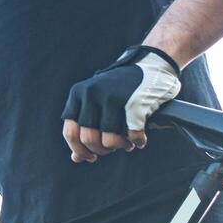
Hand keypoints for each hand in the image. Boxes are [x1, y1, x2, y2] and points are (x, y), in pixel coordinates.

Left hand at [60, 45, 180, 162]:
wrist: (152, 64)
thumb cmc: (121, 88)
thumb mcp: (96, 102)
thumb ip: (85, 127)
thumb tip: (75, 158)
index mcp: (79, 93)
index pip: (70, 132)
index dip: (79, 150)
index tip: (90, 157)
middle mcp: (92, 94)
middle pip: (89, 140)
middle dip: (102, 150)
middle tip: (113, 148)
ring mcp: (113, 97)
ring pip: (109, 141)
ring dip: (120, 147)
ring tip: (127, 142)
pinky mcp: (135, 103)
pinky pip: (132, 137)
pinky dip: (137, 142)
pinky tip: (140, 139)